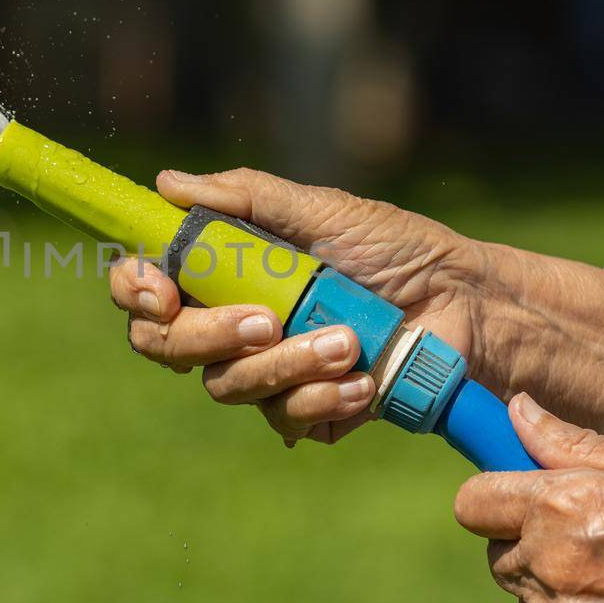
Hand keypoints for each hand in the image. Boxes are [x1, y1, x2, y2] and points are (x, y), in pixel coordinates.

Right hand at [109, 167, 603, 446]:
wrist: (467, 304)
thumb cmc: (397, 247)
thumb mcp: (320, 209)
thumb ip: (244, 198)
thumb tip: (165, 183)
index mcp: (226, 270)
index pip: (147, 290)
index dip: (136, 293)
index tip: (160, 291)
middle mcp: (234, 323)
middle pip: (168, 347)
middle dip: (208, 337)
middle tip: (266, 321)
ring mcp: (268, 371)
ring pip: (228, 386)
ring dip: (286, 365)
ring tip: (348, 342)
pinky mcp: (308, 409)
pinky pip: (283, 418)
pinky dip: (322, 396)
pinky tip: (364, 377)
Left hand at [453, 394, 603, 602]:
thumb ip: (567, 444)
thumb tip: (517, 412)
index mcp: (554, 507)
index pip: (471, 504)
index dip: (494, 501)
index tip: (520, 504)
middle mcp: (546, 564)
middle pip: (500, 556)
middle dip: (533, 548)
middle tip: (595, 546)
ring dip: (558, 596)